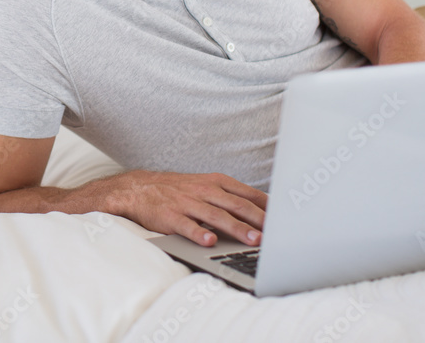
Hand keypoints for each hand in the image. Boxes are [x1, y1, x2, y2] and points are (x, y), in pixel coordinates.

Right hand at [106, 170, 266, 246]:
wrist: (139, 189)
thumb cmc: (179, 190)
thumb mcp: (207, 186)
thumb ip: (233, 197)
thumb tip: (265, 210)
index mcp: (216, 183)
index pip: (248, 194)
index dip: (267, 207)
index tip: (285, 220)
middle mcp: (204, 191)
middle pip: (236, 205)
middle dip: (258, 219)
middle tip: (275, 233)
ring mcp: (187, 203)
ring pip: (216, 216)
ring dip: (236, 228)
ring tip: (252, 240)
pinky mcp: (171, 216)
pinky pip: (187, 225)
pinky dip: (199, 233)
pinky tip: (209, 242)